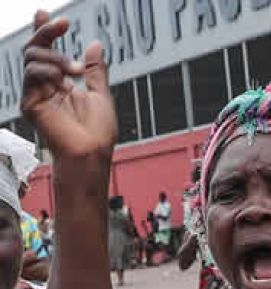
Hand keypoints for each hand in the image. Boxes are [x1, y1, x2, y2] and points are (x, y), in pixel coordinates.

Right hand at [20, 11, 116, 159]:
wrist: (92, 153)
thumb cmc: (98, 133)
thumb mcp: (101, 93)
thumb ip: (94, 70)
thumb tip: (95, 45)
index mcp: (60, 83)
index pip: (46, 52)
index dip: (45, 31)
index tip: (49, 15)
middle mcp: (45, 87)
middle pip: (34, 48)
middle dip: (47, 32)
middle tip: (64, 25)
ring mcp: (36, 94)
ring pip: (31, 56)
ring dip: (54, 56)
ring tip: (74, 71)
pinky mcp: (30, 103)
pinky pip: (31, 74)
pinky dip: (49, 71)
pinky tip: (64, 82)